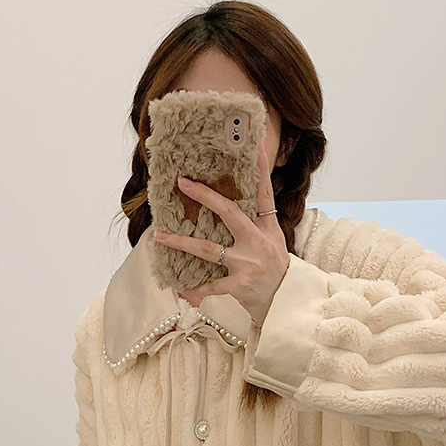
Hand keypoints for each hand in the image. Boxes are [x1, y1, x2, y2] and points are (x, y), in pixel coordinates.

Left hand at [153, 139, 289, 326]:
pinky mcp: (239, 286)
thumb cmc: (276, 270)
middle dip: (205, 196)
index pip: (264, 192)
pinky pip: (210, 286)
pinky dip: (194, 288)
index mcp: (268, 229)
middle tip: (183, 182)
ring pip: (208, 249)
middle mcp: (258, 243)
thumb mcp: (273, 241)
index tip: (254, 142)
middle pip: (230, 213)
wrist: (286, 303)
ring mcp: (247, 265)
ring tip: (159, 235)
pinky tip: (179, 287)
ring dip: (181, 242)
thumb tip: (233, 199)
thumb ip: (257, 220)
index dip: (260, 167)